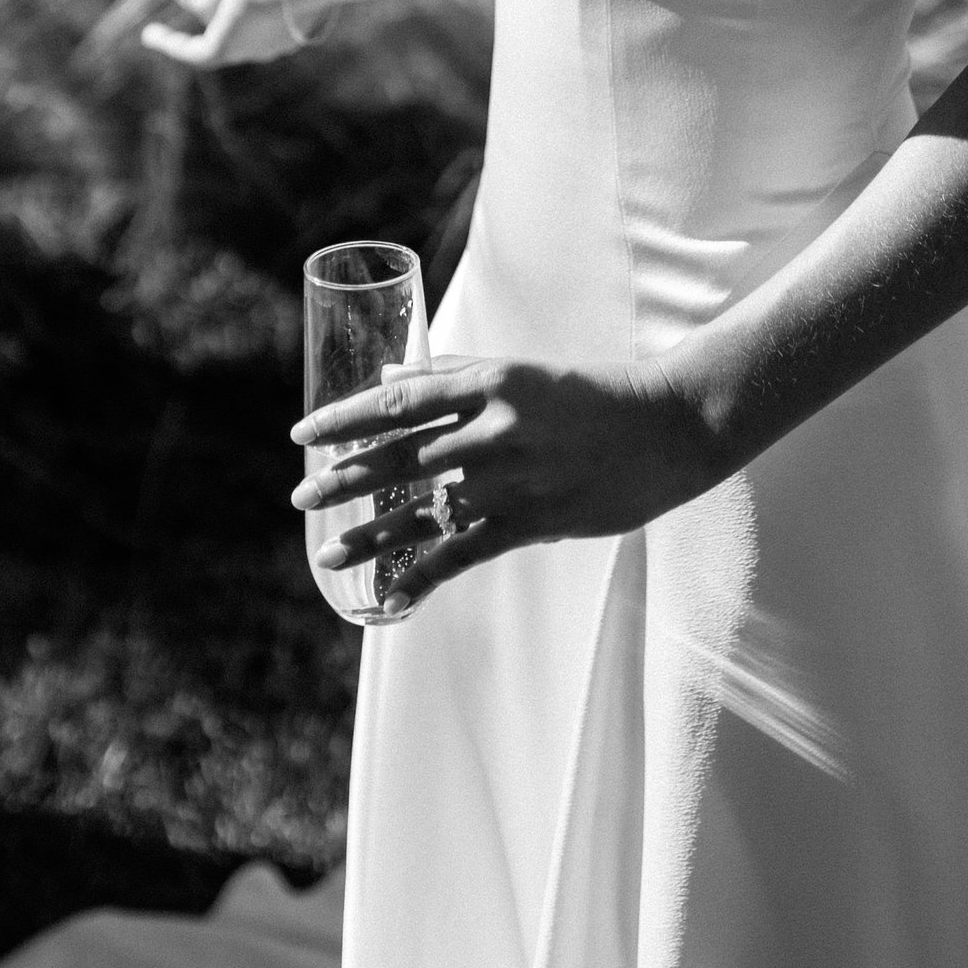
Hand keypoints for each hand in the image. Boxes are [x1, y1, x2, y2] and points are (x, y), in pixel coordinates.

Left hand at [291, 351, 724, 609]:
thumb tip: (393, 379)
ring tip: (329, 553)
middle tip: (301, 497)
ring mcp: (513, 480)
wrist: (665, 426)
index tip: (305, 436)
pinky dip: (425, 576)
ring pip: (425, 513)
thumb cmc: (592, 392)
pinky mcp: (534, 522)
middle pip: (400, 459)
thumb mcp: (522, 371)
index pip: (399, 402)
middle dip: (345, 480)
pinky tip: (393, 596)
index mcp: (490, 382)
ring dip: (372, 536)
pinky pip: (465, 554)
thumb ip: (457, 376)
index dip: (346, 420)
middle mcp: (494, 429)